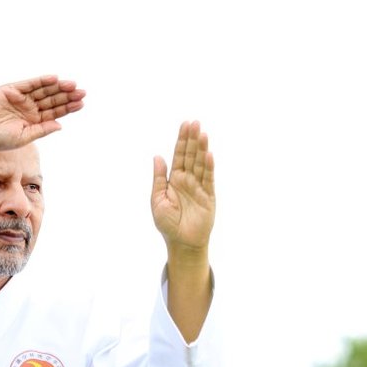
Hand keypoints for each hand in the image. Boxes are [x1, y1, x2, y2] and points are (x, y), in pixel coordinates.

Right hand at [0, 75, 86, 151]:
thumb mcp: (24, 137)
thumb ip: (41, 130)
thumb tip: (61, 125)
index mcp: (33, 120)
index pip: (55, 112)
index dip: (68, 107)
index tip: (82, 103)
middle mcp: (29, 107)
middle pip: (52, 99)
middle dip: (67, 95)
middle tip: (82, 92)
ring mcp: (21, 98)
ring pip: (43, 91)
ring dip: (57, 87)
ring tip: (72, 85)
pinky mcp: (11, 89)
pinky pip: (29, 84)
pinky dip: (41, 81)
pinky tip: (54, 79)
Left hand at [151, 121, 214, 252]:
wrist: (181, 242)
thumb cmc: (167, 223)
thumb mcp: (157, 199)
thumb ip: (159, 178)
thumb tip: (158, 156)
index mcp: (174, 179)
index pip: (179, 155)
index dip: (182, 140)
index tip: (185, 125)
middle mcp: (188, 180)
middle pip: (191, 156)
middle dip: (192, 139)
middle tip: (195, 123)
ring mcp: (199, 187)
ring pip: (201, 164)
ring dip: (202, 149)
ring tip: (203, 134)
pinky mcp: (208, 197)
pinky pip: (208, 179)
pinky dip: (209, 167)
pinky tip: (209, 155)